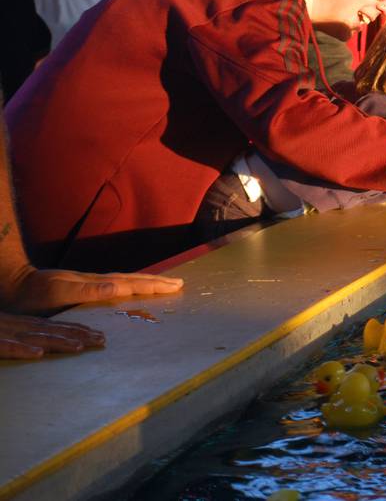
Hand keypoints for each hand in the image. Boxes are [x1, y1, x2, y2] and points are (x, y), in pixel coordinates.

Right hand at [0, 312, 104, 358]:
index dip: (77, 329)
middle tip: (101, 340)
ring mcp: (6, 334)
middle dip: (79, 335)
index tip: (98, 334)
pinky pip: (8, 347)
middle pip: (54, 331)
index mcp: (24, 324)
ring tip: (79, 347)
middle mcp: (19, 327)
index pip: (56, 326)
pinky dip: (24, 350)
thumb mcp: (8, 330)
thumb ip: (26, 336)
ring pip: (37, 338)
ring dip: (59, 341)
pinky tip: (38, 353)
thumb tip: (43, 345)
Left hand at [1, 265, 182, 313]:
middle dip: (157, 282)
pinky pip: (116, 287)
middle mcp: (96, 282)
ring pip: (126, 281)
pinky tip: (130, 290)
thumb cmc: (32, 295)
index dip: (154, 286)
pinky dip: (131, 287)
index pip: (131, 284)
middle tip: (180, 283)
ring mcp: (89, 283)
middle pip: (133, 279)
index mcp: (96, 284)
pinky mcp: (83, 288)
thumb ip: (87, 290)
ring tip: (164, 284)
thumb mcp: (58, 294)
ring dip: (147, 283)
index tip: (176, 286)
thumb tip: (117, 286)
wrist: (12, 284)